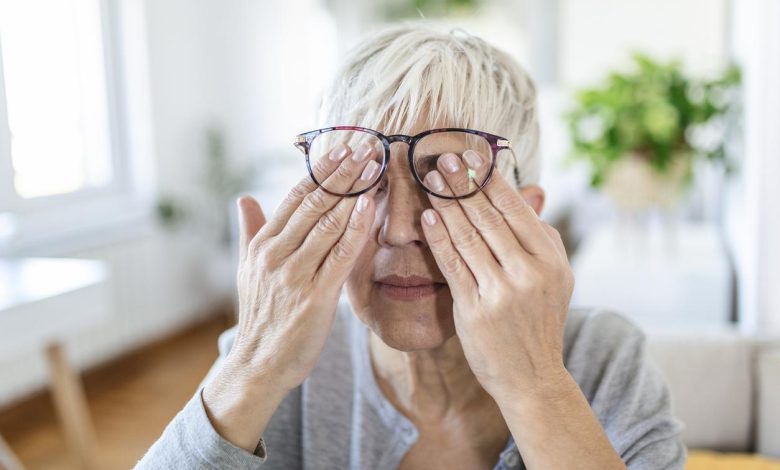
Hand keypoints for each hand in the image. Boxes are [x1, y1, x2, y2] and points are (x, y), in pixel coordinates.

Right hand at [225, 141, 380, 392]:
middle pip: (315, 203)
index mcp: (262, 245)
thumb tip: (244, 198)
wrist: (258, 364)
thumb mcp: (246, 270)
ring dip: (354, 192)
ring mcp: (294, 275)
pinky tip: (370, 206)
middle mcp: (276, 254)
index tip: (343, 148)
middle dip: (343, 172)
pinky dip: (356, 228)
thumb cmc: (260, 316)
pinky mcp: (315, 297)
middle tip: (367, 146)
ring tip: (375, 166)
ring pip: (328, 223)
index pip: (296, 197)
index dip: (321, 170)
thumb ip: (249, 231)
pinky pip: (340, 255)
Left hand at [419, 150, 574, 404]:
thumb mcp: (555, 277)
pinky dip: (439, 239)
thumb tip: (531, 193)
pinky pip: (453, 265)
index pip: (515, 209)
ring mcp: (502, 291)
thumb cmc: (539, 322)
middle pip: (488, 217)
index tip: (470, 155)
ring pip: (468, 236)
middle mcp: (529, 272)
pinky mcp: (476, 309)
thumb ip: (543, 236)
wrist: (532, 377)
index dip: (489, 180)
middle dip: (462, 184)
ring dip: (446, 204)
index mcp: (550, 259)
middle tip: (441, 157)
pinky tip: (428, 218)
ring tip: (430, 179)